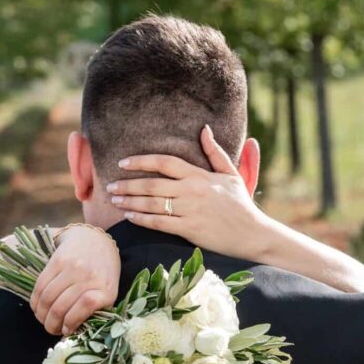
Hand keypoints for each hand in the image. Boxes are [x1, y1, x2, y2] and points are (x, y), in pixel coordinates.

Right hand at [29, 224, 119, 334]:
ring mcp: (72, 267)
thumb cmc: (103, 274)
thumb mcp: (107, 293)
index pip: (85, 307)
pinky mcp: (57, 260)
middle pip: (61, 306)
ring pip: (48, 298)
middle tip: (50, 329)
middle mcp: (89, 276)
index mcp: (106, 289)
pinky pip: (40, 285)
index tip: (65, 331)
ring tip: (43, 319)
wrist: (95, 241)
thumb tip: (72, 334)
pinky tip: (37, 307)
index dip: (70, 323)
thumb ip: (95, 311)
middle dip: (51, 324)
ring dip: (41, 314)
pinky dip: (35, 301)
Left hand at [105, 125, 271, 259]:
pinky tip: (129, 217)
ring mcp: (190, 211)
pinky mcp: (189, 230)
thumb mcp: (231, 174)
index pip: (164, 162)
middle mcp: (192, 191)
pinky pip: (159, 223)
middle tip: (110, 186)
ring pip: (151, 204)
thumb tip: (205, 129)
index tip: (123, 163)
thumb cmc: (241, 204)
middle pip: (151, 184)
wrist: (254, 234)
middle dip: (127, 185)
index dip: (141, 161)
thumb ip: (215, 152)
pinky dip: (142, 220)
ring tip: (115, 201)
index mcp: (199, 175)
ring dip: (130, 202)